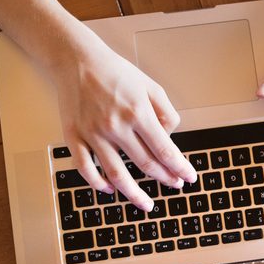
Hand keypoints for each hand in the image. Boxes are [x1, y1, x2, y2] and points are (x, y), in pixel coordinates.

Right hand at [53, 29, 196, 211]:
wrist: (76, 59)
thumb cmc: (115, 72)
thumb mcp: (150, 85)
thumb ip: (166, 111)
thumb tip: (171, 137)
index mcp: (138, 112)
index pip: (164, 150)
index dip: (179, 167)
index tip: (189, 177)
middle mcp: (116, 126)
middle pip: (145, 164)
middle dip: (164, 178)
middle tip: (175, 185)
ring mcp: (93, 133)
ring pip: (116, 174)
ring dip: (134, 194)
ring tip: (146, 204)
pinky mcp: (74, 136)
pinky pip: (85, 168)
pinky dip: (98, 183)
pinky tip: (110, 190)